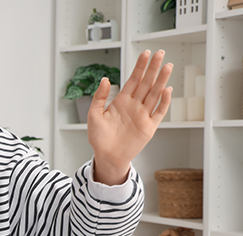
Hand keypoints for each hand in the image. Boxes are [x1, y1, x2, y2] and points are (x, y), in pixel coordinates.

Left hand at [87, 50, 172, 184]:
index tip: (146, 53)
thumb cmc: (98, 137)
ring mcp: (143, 115)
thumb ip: (99, 97)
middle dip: (153, 68)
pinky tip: (167, 90)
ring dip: (161, 81)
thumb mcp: (94, 115)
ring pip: (155, 94)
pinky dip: (164, 102)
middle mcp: (134, 105)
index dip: (140, 67)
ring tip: (167, 66)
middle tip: (160, 53)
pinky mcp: (149, 127)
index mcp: (122, 101)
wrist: (106, 156)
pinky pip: (159, 112)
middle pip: (147, 83)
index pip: (133, 80)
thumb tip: (105, 79)